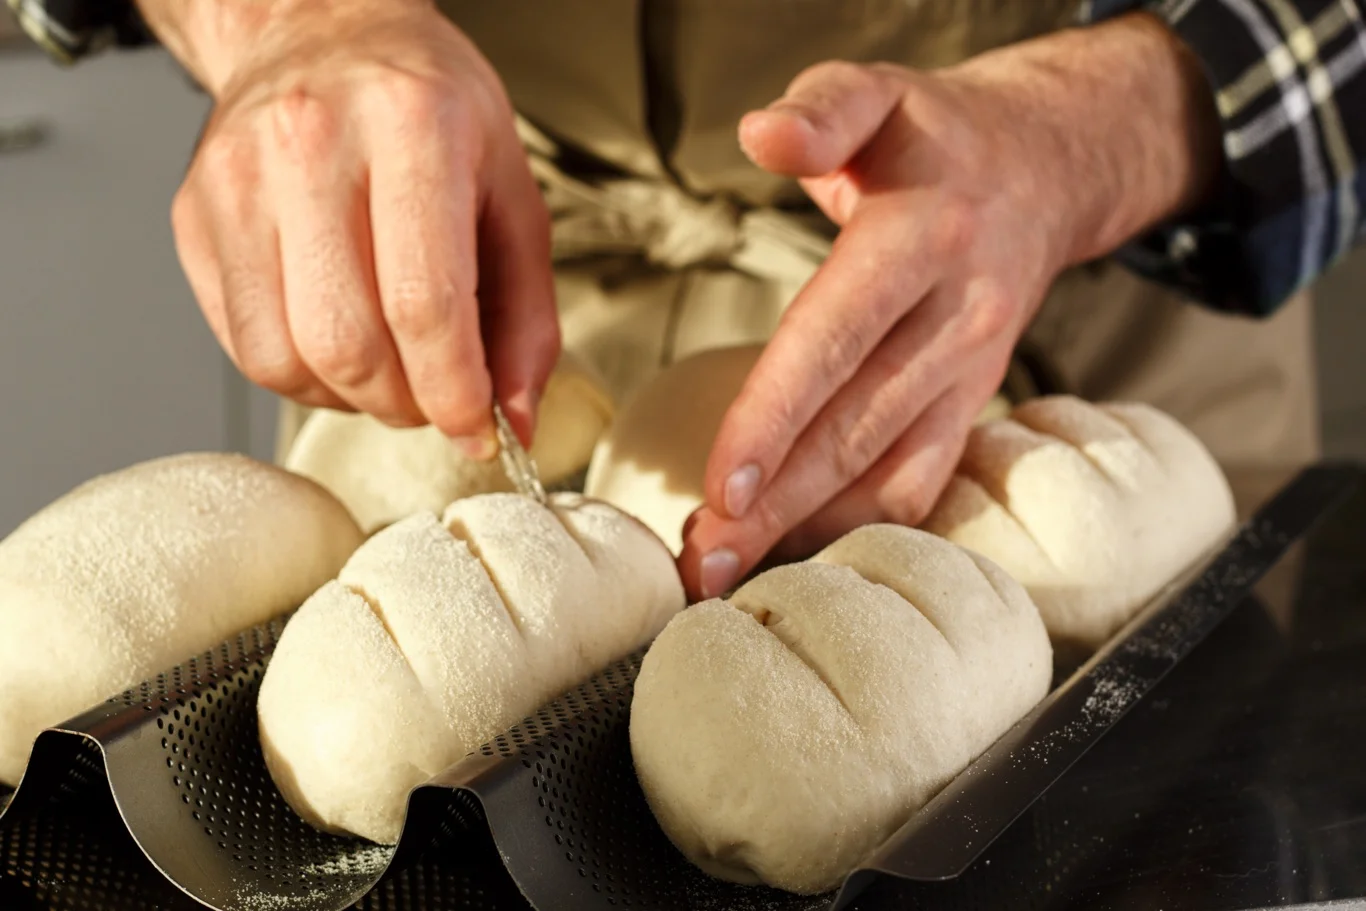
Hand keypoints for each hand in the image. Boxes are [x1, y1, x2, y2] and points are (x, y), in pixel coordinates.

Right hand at [163, 0, 556, 452]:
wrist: (323, 33)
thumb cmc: (428, 109)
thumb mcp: (512, 194)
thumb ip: (527, 315)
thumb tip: (515, 419)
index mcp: (410, 126)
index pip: (424, 304)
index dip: (454, 392)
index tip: (476, 428)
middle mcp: (311, 145)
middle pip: (348, 343)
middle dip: (404, 403)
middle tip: (434, 396)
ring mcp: (238, 180)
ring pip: (287, 358)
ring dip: (350, 398)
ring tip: (388, 367)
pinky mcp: (195, 216)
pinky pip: (245, 346)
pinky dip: (301, 377)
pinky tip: (336, 342)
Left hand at [677, 15, 1220, 599]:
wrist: (1045, 173)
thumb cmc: (936, 138)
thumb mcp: (879, 90)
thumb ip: (821, 108)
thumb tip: (759, 133)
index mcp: (921, 238)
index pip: (836, 338)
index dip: (775, 416)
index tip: (719, 486)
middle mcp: (952, 318)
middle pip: (852, 428)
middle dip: (772, 505)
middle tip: (697, 563)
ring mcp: (969, 373)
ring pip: (885, 474)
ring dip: (805, 531)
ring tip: (725, 573)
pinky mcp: (970, 406)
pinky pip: (918, 484)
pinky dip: (857, 527)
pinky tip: (797, 554)